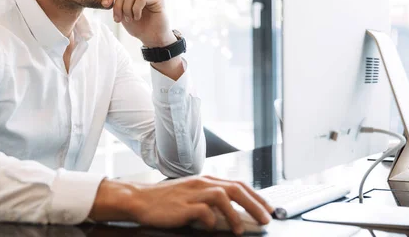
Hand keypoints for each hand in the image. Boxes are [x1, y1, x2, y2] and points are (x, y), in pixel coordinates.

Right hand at [90, 176, 273, 234]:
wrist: (140, 200)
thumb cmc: (166, 201)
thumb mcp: (191, 195)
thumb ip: (210, 199)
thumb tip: (234, 212)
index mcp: (206, 180)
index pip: (238, 184)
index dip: (256, 196)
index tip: (268, 208)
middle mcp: (202, 183)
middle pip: (235, 188)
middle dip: (255, 204)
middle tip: (266, 219)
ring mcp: (192, 193)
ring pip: (223, 196)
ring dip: (236, 213)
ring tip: (240, 229)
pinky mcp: (183, 205)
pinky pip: (204, 211)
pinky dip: (212, 220)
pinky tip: (212, 228)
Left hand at [101, 0, 174, 47]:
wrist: (152, 38)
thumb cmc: (139, 27)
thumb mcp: (123, 14)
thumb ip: (117, 4)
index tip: (104, 5)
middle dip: (118, 6)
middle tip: (120, 19)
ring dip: (127, 8)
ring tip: (130, 19)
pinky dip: (136, 9)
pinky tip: (137, 17)